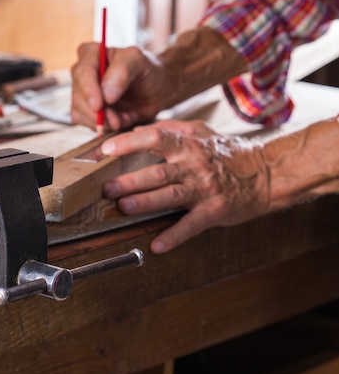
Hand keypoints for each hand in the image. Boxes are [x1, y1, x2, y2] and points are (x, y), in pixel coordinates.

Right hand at [70, 42, 172, 130]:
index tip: (100, 105)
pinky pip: (87, 123)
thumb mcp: (139, 62)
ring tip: (124, 117)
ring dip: (103, 121)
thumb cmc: (148, 70)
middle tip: (117, 119)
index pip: (82, 72)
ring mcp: (83, 92)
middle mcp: (83, 72)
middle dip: (98, 112)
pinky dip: (105, 126)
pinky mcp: (87, 110)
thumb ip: (122, 72)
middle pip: (79, 95)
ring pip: (80, 112)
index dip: (88, 90)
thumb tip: (106, 94)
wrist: (157, 90)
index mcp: (91, 53)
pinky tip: (122, 119)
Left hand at [101, 120, 269, 252]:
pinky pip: (192, 225)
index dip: (129, 143)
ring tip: (124, 208)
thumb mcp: (201, 131)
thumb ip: (171, 128)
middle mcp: (194, 165)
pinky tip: (157, 245)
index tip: (106, 150)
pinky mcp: (215, 210)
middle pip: (158, 172)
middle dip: (130, 181)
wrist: (266, 172)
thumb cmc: (229, 152)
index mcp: (189, 144)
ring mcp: (204, 188)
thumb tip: (140, 129)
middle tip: (107, 188)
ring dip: (145, 203)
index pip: (155, 138)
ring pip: (170, 195)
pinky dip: (174, 236)